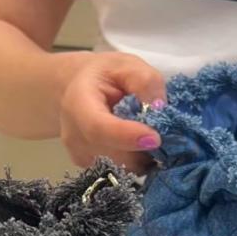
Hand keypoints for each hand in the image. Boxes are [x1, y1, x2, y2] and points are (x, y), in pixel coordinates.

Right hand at [58, 52, 167, 172]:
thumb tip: (159, 108)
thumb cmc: (103, 75)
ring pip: (121, 167)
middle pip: (114, 154)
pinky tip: (136, 143)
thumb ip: (144, 81)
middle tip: (162, 130)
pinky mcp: (91, 168)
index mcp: (78, 104)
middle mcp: (74, 137)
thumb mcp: (126, 64)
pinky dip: (135, 160)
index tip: (155, 138)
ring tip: (146, 132)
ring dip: (141, 155)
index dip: (127, 137)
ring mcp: (81, 156)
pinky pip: (120, 171)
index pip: (98, 129)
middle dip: (144, 148)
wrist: (77, 89)